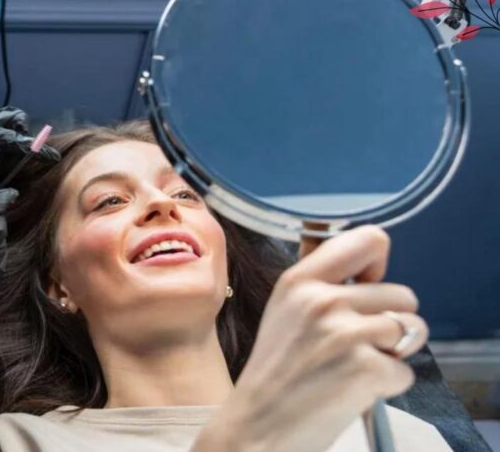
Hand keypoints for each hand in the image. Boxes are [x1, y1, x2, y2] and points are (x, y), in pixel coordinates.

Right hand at [202, 226, 426, 451]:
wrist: (257, 427)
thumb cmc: (274, 374)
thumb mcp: (283, 311)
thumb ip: (318, 280)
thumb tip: (360, 252)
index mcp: (300, 280)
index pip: (369, 240)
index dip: (378, 266)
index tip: (366, 287)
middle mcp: (323, 300)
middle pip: (403, 294)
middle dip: (392, 323)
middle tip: (355, 346)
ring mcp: (346, 333)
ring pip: (411, 330)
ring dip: (393, 353)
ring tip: (353, 367)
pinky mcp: (366, 369)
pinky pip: (405, 370)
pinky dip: (387, 386)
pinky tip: (351, 390)